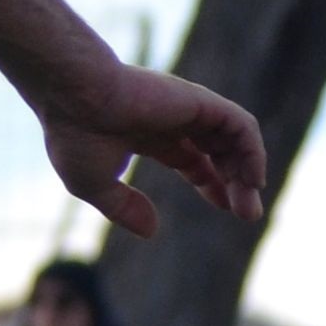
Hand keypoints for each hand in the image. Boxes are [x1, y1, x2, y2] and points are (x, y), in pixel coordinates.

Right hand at [34, 60, 265, 237]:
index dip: (211, 182)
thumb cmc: (74, 134)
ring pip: (234, 139)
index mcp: (146, 133)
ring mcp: (187, 108)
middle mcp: (170, 118)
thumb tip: (152, 231)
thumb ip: (122, 207)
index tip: (226, 207)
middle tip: (249, 215)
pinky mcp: (199, 101)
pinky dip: (253, 151)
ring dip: (247, 171)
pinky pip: (240, 126)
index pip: (191, 158)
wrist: (73, 94)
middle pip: (217, 151)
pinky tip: (252, 179)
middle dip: (236, 182)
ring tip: (249, 206)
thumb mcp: (93, 184)